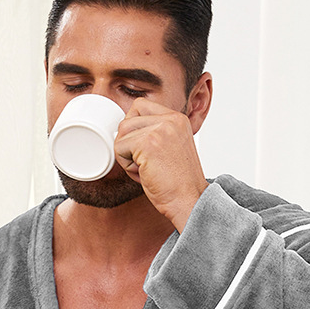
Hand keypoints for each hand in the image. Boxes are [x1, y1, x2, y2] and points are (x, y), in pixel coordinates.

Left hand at [114, 98, 207, 231]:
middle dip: (128, 143)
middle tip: (144, 163)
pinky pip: (119, 148)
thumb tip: (124, 130)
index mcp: (177, 118)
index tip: (143, 151)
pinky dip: (126, 166)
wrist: (190, 202)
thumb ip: (154, 134)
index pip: (140, 106)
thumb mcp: (170, 149)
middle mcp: (171, 119)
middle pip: (127, 119)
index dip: (134, 129)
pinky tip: (144, 174)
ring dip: (126, 155)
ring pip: (121, 133)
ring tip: (145, 170)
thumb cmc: (179, 184)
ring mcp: (160, 129)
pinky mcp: (148, 142)